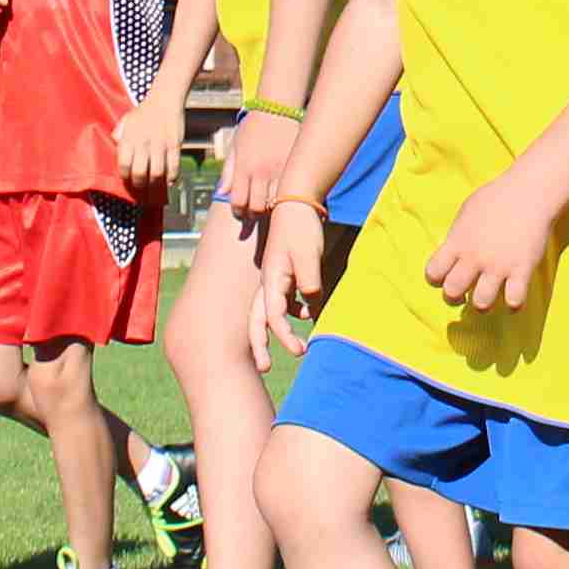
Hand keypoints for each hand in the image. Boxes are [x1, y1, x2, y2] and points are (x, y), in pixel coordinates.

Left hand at [116, 91, 184, 197]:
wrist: (165, 99)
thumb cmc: (144, 111)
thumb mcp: (126, 120)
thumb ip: (119, 134)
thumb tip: (115, 145)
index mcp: (129, 138)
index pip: (124, 166)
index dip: (126, 177)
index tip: (128, 182)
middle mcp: (144, 143)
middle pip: (140, 173)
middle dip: (140, 186)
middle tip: (141, 189)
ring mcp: (160, 145)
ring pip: (158, 173)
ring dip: (156, 185)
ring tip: (154, 189)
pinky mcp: (175, 145)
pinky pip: (174, 166)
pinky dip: (172, 177)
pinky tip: (169, 182)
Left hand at [222, 105, 303, 234]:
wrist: (276, 109)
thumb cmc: (252, 128)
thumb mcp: (235, 147)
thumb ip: (228, 172)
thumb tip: (221, 193)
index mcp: (244, 166)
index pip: (239, 201)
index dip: (238, 212)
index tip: (240, 212)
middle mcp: (262, 170)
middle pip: (257, 208)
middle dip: (254, 216)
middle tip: (253, 214)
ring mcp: (280, 170)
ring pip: (275, 204)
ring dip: (270, 209)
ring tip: (267, 206)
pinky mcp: (294, 167)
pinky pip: (289, 192)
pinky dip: (284, 198)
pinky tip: (281, 195)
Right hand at [256, 193, 329, 361]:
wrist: (296, 200)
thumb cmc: (301, 228)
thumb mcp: (309, 256)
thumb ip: (310, 284)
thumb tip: (311, 308)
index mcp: (272, 280)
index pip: (274, 316)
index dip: (284, 336)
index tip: (300, 350)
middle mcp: (268, 282)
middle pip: (257, 320)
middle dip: (260, 345)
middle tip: (263, 368)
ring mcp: (275, 277)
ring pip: (269, 311)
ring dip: (278, 330)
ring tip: (298, 346)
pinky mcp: (285, 272)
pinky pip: (283, 299)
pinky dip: (294, 310)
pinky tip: (309, 313)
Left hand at [425, 173, 559, 315]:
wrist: (529, 192)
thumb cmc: (497, 198)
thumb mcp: (466, 213)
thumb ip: (457, 236)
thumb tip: (452, 253)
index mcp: (457, 242)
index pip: (432, 273)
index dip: (437, 279)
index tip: (447, 276)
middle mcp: (474, 257)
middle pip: (452, 293)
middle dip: (455, 297)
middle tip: (465, 293)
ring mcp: (499, 265)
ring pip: (482, 304)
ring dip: (483, 304)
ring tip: (490, 295)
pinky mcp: (522, 270)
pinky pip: (514, 301)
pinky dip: (513, 304)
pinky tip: (514, 293)